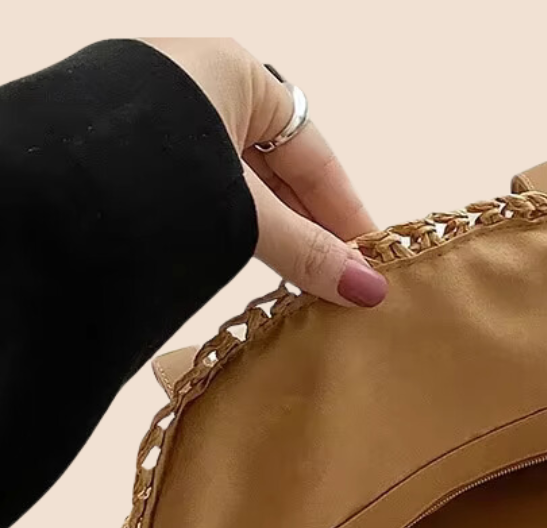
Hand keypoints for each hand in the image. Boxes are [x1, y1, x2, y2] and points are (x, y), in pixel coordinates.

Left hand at [139, 37, 386, 307]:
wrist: (31, 182)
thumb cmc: (149, 170)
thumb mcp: (243, 213)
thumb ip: (306, 251)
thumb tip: (368, 292)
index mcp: (238, 76)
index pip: (316, 154)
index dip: (347, 210)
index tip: (371, 259)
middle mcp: (203, 88)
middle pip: (281, 170)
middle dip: (313, 227)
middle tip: (343, 281)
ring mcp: (165, 121)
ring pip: (242, 184)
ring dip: (276, 234)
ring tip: (304, 284)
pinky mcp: (135, 155)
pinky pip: (207, 192)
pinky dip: (236, 229)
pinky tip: (253, 264)